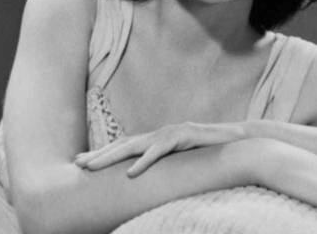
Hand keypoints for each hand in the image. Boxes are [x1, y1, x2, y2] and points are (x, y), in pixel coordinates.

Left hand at [74, 121, 246, 177]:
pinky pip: (161, 150)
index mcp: (158, 140)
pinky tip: (131, 173)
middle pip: (123, 144)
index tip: (82, 162)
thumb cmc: (211, 152)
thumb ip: (166, 166)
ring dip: (112, 156)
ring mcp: (171, 133)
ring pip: (135, 145)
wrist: (239, 140)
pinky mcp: (184, 137)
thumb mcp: (183, 161)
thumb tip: (148, 182)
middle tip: (77, 163)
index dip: (104, 153)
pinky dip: (145, 161)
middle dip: (99, 154)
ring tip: (92, 166)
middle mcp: (161, 134)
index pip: (125, 146)